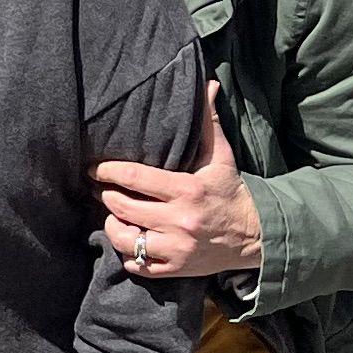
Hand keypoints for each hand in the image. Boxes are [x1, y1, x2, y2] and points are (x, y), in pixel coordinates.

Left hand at [98, 95, 261, 281]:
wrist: (255, 236)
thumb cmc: (231, 192)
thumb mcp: (222, 157)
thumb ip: (209, 122)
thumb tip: (210, 83)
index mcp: (187, 190)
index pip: (134, 178)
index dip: (108, 171)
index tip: (96, 169)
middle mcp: (179, 221)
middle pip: (122, 207)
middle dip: (107, 196)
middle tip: (103, 190)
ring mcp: (176, 248)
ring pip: (125, 238)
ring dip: (114, 225)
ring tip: (115, 214)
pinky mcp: (175, 269)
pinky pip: (137, 264)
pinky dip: (129, 253)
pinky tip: (131, 238)